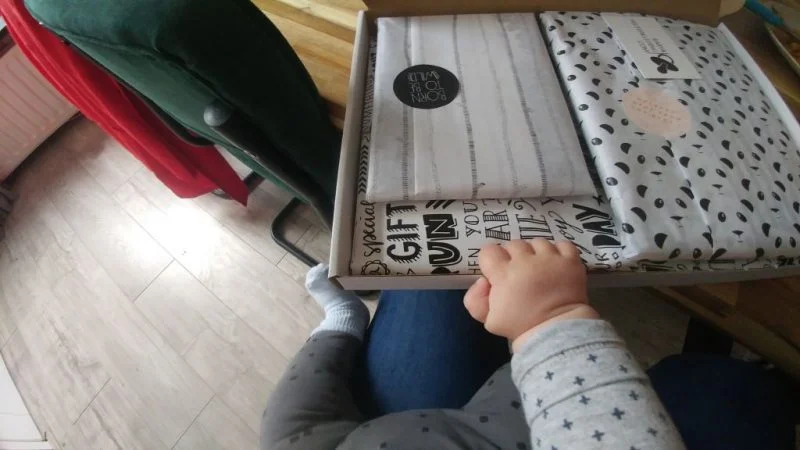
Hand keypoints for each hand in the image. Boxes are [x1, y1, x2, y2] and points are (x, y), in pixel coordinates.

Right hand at [463, 239, 597, 350]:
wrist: (555, 332)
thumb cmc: (520, 326)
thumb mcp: (488, 319)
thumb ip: (475, 298)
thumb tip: (483, 280)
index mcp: (504, 273)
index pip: (489, 250)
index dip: (491, 260)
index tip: (497, 271)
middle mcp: (526, 261)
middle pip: (513, 244)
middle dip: (513, 256)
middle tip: (518, 272)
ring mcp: (550, 259)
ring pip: (537, 242)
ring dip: (535, 252)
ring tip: (539, 267)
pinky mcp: (570, 261)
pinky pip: (562, 244)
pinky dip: (558, 251)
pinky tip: (556, 262)